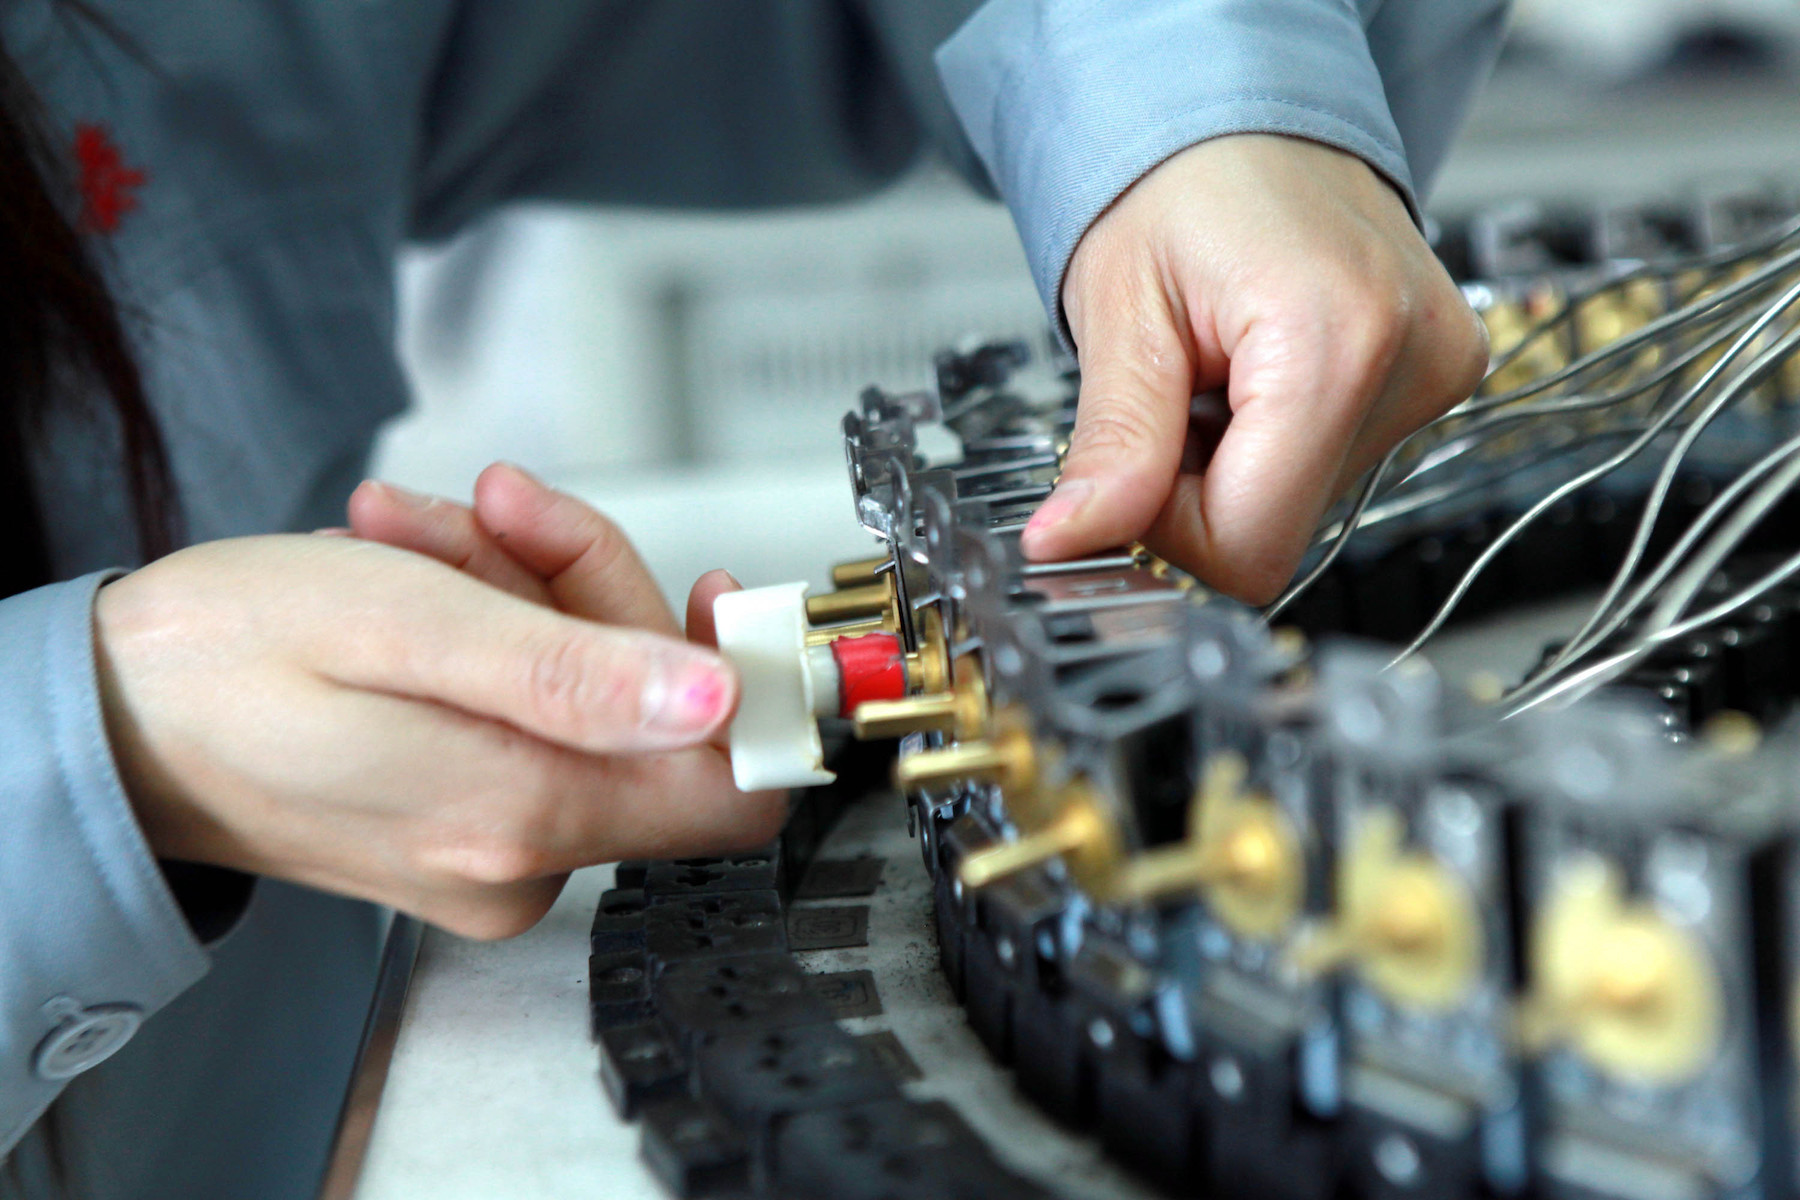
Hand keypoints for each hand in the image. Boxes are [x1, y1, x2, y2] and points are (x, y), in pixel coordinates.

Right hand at [97, 489, 781, 938]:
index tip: (715, 595)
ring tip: (413, 537)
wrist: (104, 716)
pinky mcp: (462, 826)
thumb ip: (575, 676)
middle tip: (488, 512)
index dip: (750, 687)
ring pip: (588, 696)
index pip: (735, 791)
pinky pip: (531, 713)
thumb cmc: (224, 659)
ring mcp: (491, 848)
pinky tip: (414, 579)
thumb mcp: (408, 623)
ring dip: (520, 590)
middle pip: (657, 714)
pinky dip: (490, 631)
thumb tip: (718, 702)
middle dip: (583, 586)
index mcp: (524, 813)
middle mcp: (521, 855)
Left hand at [1030, 134, 1488, 602]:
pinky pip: (1336, 465)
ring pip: (1303, 504)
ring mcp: (1438, 369)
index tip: (1127, 477)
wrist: (1248, 113)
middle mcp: (1411, 360)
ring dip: (1234, 464)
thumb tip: (1069, 543)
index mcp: (1336, 340)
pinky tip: (1255, 372)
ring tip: (1214, 372)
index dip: (1170, 535)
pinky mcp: (1441, 373)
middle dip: (1197, 492)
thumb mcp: (1120, 312)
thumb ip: (1110, 445)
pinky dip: (1275, 440)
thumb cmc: (1182, 180)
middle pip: (1277, 530)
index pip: (1249, 547)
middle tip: (1170, 399)